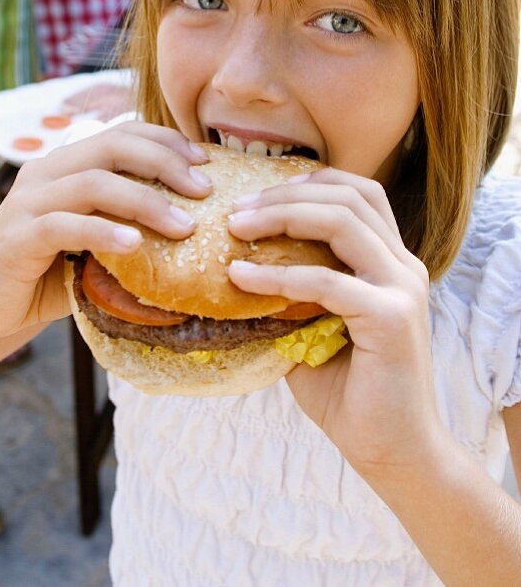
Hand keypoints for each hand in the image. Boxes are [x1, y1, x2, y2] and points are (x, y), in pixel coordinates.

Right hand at [0, 123, 211, 341]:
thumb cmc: (44, 276)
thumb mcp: (93, 247)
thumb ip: (128, 229)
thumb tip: (197, 232)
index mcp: (65, 165)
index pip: (121, 133)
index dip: (166, 141)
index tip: (206, 162)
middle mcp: (44, 172)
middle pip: (112, 146)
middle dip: (164, 162)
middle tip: (204, 190)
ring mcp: (27, 203)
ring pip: (92, 182)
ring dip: (144, 200)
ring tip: (183, 226)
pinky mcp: (15, 237)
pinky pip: (63, 226)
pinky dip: (102, 232)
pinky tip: (134, 245)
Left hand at [227, 167, 440, 478]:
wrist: (391, 452)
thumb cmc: (347, 392)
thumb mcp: (310, 326)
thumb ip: (290, 290)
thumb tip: (231, 260)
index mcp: (390, 261)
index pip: (358, 192)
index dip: (309, 181)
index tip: (258, 191)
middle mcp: (403, 266)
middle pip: (347, 196)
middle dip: (285, 194)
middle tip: (235, 209)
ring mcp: (402, 288)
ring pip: (342, 221)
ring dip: (282, 216)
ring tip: (235, 228)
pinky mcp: (391, 318)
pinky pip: (326, 280)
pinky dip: (278, 273)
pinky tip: (241, 276)